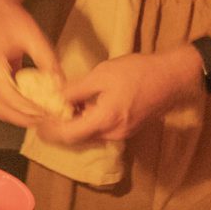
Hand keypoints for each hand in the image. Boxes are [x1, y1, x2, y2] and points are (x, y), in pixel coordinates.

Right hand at [0, 0, 62, 128]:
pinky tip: (35, 104)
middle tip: (48, 119)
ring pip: (1, 108)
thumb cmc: (11, 19)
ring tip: (43, 115)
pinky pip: (3, 99)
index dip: (28, 109)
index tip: (47, 113)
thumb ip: (46, 59)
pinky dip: (18, 107)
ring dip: (20, 116)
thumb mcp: (32, 36)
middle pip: (2, 109)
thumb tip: (60, 82)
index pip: (9, 97)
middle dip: (25, 119)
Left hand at [35, 46, 200, 144]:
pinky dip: (88, 122)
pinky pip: (101, 130)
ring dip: (73, 125)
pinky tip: (81, 107)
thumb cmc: (139, 71)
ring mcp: (122, 134)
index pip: (69, 135)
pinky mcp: (128, 129)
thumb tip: (56, 98)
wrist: (173, 76)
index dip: (50, 132)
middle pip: (78, 138)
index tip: (37, 124)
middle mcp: (113, 133)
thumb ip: (77, 90)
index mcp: (105, 120)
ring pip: (90, 135)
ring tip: (59, 109)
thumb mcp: (102, 74)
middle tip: (44, 115)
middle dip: (59, 128)